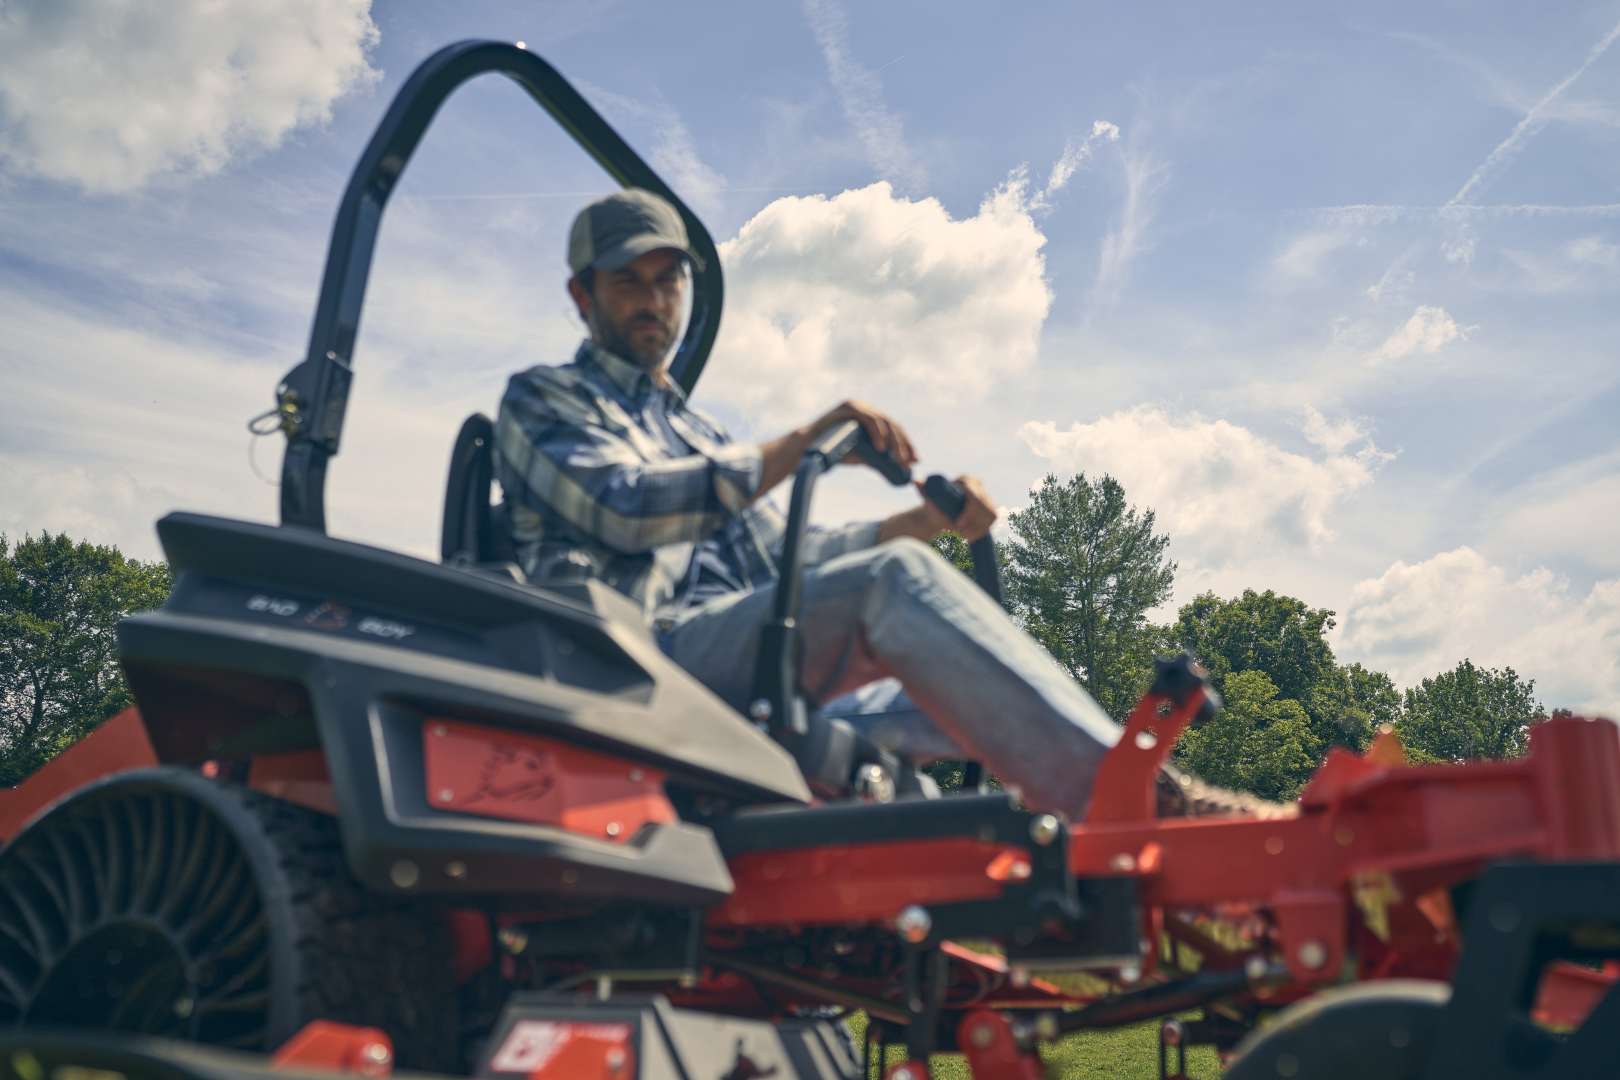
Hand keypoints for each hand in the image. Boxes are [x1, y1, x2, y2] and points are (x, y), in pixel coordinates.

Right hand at [815, 400, 916, 469]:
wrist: (809, 448)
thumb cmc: (834, 452)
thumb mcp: (861, 455)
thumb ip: (877, 458)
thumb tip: (898, 467)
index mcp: (870, 418)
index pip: (894, 429)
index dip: (907, 444)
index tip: (915, 460)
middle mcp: (866, 408)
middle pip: (893, 425)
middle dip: (904, 445)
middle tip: (910, 462)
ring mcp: (858, 406)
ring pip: (885, 422)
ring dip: (895, 442)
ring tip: (898, 459)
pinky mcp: (850, 407)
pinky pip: (870, 419)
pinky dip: (878, 433)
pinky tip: (882, 448)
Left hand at [880, 474, 997, 544]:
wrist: (940, 510)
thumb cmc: (933, 503)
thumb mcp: (928, 497)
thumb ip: (922, 489)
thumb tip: (916, 481)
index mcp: (965, 480)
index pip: (973, 497)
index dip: (968, 513)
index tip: (957, 525)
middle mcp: (979, 484)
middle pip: (983, 507)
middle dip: (973, 523)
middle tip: (961, 534)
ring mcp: (986, 494)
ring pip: (989, 514)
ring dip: (978, 528)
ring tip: (964, 536)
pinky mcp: (990, 505)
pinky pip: (992, 519)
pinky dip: (982, 529)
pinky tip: (973, 536)